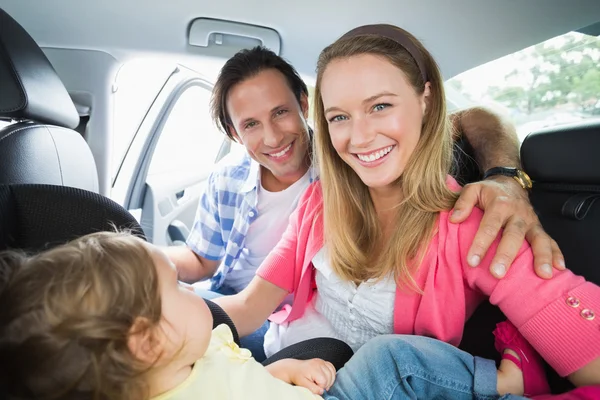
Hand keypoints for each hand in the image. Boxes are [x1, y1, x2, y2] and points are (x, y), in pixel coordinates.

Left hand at [266, 358, 335, 394]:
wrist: (294, 368)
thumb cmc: (297, 376)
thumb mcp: (303, 384)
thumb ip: (313, 388)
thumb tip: (322, 391)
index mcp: (314, 368)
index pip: (324, 381)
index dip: (321, 387)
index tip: (314, 386)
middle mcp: (319, 363)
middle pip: (330, 377)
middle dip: (325, 384)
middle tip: (317, 385)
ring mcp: (322, 361)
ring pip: (332, 373)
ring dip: (329, 380)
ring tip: (321, 382)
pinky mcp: (323, 361)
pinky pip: (332, 368)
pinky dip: (331, 374)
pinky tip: (326, 377)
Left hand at [450, 176, 565, 278]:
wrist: (510, 183)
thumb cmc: (489, 192)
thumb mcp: (473, 189)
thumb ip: (463, 202)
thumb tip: (454, 219)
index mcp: (499, 204)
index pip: (489, 225)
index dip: (480, 244)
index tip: (472, 261)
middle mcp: (518, 213)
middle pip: (513, 235)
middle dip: (506, 255)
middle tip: (497, 273)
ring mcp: (531, 222)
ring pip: (538, 239)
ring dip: (541, 256)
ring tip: (542, 274)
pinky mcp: (539, 228)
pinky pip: (550, 241)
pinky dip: (556, 254)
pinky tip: (559, 269)